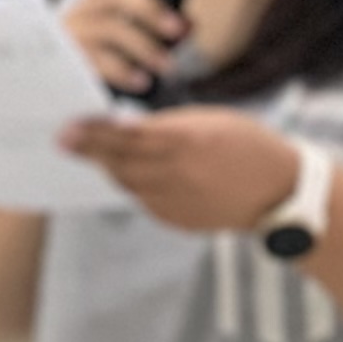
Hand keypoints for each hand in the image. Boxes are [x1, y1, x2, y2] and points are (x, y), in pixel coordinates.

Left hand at [56, 107, 304, 233]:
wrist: (279, 192)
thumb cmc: (246, 145)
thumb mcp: (211, 121)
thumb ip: (168, 126)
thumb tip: (125, 128)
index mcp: (188, 141)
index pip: (128, 137)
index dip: (95, 134)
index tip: (69, 129)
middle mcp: (177, 173)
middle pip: (120, 162)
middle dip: (90, 151)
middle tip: (64, 141)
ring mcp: (175, 201)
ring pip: (127, 183)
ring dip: (110, 167)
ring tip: (96, 153)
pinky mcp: (175, 220)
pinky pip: (144, 200)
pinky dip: (135, 185)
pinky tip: (133, 173)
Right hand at [60, 0, 185, 93]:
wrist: (50, 82)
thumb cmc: (95, 52)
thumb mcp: (121, 32)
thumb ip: (155, 26)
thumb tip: (190, 26)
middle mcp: (83, 10)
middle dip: (151, 11)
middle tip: (177, 30)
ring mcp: (75, 34)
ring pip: (113, 30)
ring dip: (145, 47)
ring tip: (168, 66)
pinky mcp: (70, 61)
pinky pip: (101, 62)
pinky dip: (125, 72)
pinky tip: (142, 81)